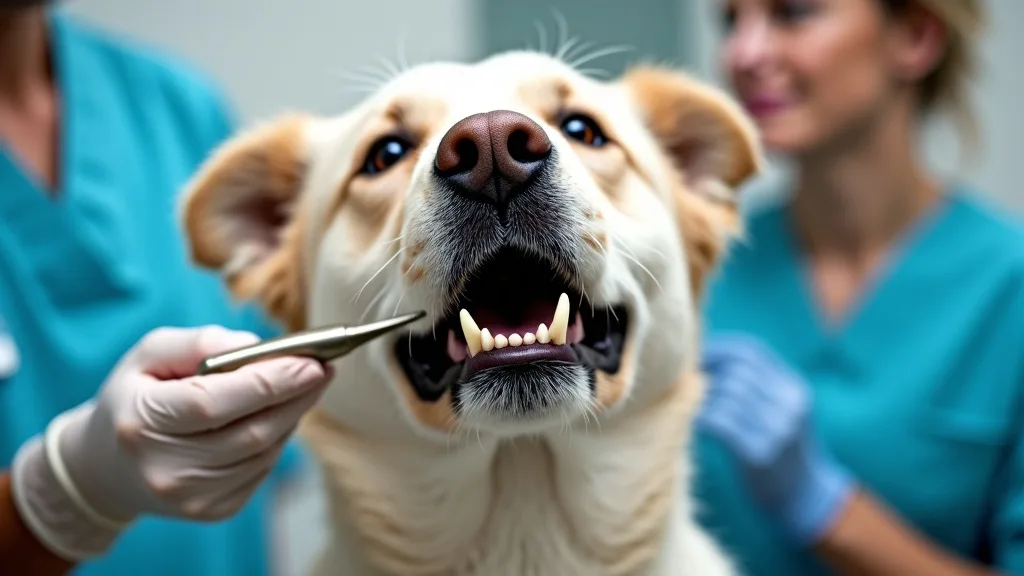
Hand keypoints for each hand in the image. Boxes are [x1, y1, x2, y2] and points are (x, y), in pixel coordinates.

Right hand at [10, 325, 329, 559]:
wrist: (106, 467)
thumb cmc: (135, 398)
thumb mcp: (149, 355)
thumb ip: (199, 342)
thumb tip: (254, 346)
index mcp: (142, 423)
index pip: (213, 404)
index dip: (268, 382)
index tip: (310, 361)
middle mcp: (164, 469)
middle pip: (250, 432)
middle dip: (296, 397)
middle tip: (324, 369)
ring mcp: (189, 497)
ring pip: (263, 452)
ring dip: (292, 417)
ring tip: (305, 387)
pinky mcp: (211, 511)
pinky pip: (261, 469)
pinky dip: (277, 439)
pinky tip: (279, 416)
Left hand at [696, 333, 854, 545]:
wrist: (804, 495)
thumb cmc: (781, 446)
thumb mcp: (781, 408)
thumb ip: (757, 383)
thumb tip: (707, 354)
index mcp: (795, 387)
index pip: (752, 351)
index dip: (719, 349)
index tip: (697, 355)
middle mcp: (790, 404)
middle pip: (738, 372)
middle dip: (708, 373)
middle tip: (689, 382)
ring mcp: (778, 429)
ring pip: (728, 395)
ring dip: (703, 397)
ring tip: (690, 402)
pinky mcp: (760, 453)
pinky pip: (722, 423)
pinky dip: (704, 418)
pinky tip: (695, 423)